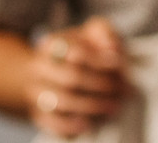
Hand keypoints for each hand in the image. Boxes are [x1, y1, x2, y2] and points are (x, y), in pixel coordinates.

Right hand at [27, 17, 127, 137]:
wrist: (53, 69)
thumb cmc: (81, 48)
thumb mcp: (93, 32)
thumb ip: (104, 32)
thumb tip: (112, 48)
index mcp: (53, 43)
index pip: (76, 53)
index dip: (100, 61)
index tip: (118, 65)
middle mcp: (39, 67)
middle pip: (71, 78)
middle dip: (101, 85)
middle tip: (121, 89)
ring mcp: (36, 91)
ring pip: (62, 101)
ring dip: (92, 105)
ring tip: (113, 106)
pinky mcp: (38, 113)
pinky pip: (51, 122)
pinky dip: (70, 125)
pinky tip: (88, 123)